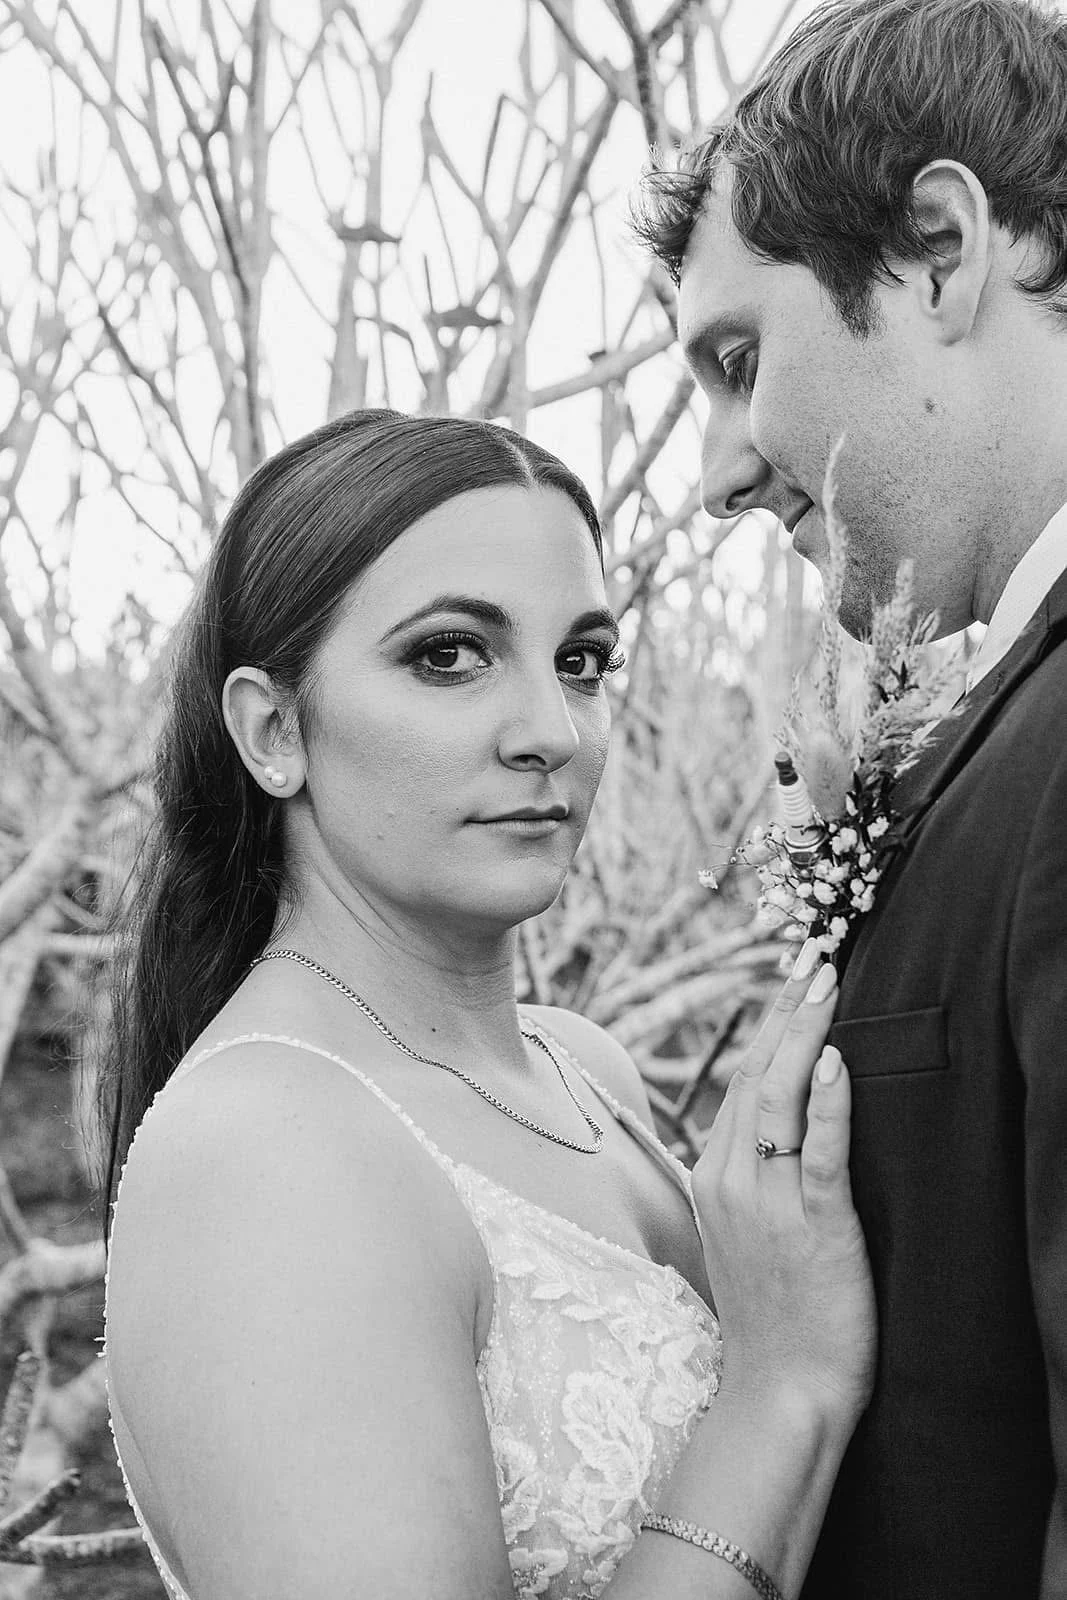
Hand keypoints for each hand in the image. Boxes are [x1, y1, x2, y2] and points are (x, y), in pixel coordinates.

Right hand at [691, 945, 875, 1427]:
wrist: (780, 1392)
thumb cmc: (773, 1315)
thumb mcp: (742, 1232)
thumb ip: (750, 1174)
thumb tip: (770, 1120)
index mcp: (711, 1175)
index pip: (741, 1079)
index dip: (771, 1023)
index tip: (794, 976)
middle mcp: (728, 1179)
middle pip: (756, 1074)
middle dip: (787, 1008)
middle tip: (813, 953)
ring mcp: (766, 1204)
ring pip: (779, 1099)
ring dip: (804, 1033)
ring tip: (825, 981)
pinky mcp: (811, 1229)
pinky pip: (818, 1153)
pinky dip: (827, 1103)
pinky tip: (837, 1061)